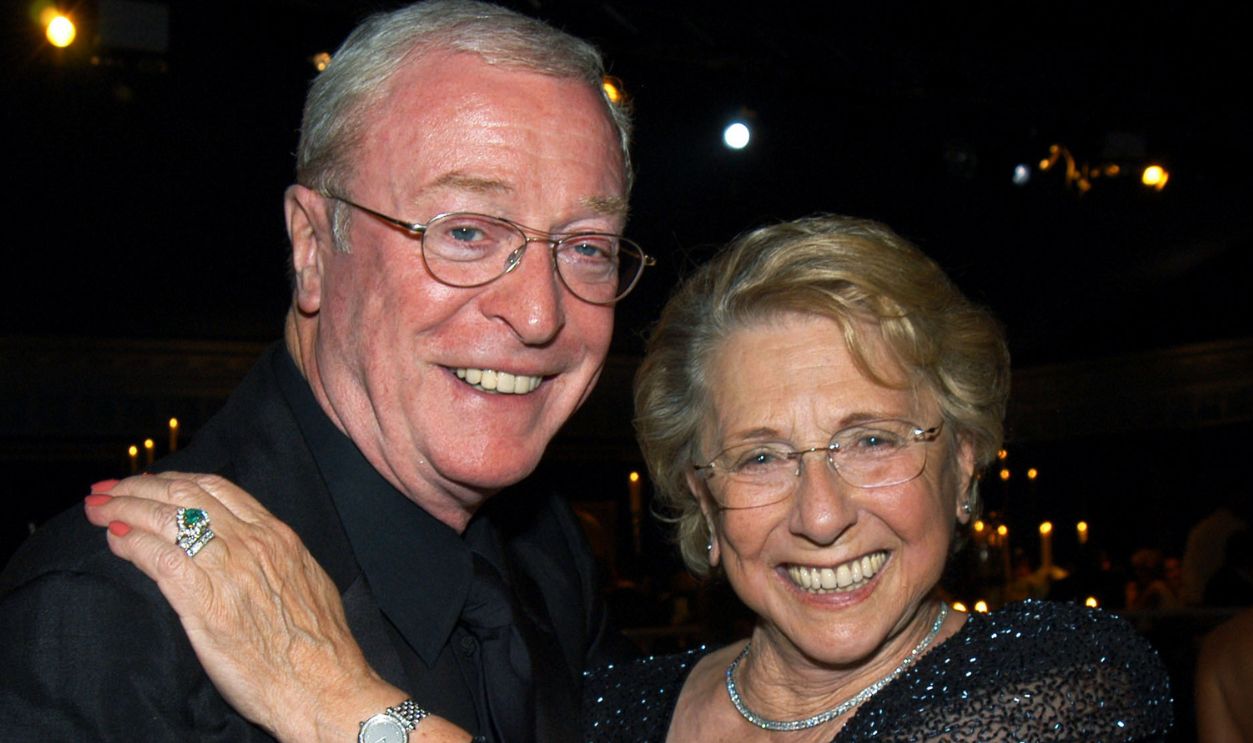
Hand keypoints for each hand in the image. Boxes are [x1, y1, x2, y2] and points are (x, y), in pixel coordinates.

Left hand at [83, 472, 470, 742]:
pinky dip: (131, 544)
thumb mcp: (305, 579)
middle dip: (139, 486)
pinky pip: (158, 558)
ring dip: (124, 508)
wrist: (323, 684)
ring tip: (97, 510)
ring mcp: (227, 569)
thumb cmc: (319, 644)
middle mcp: (251, 542)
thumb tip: (249, 550)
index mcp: (276, 535)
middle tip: (109, 489)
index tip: (151, 482)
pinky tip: (114, 541)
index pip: (216, 488)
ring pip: (165, 519)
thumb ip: (273, 557)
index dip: (175, 479)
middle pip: (183, 495)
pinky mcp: (204, 602)